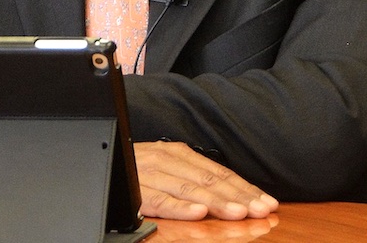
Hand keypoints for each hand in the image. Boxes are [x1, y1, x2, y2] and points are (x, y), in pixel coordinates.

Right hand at [134, 141, 278, 220]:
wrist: (99, 159)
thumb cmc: (137, 169)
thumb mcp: (168, 169)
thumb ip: (194, 179)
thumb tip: (234, 195)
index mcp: (178, 154)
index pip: (219, 173)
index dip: (245, 188)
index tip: (268, 203)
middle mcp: (166, 160)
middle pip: (209, 181)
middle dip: (239, 197)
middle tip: (261, 211)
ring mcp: (150, 174)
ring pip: (189, 190)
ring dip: (216, 202)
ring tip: (238, 213)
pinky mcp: (135, 190)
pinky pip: (160, 200)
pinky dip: (180, 207)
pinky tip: (198, 213)